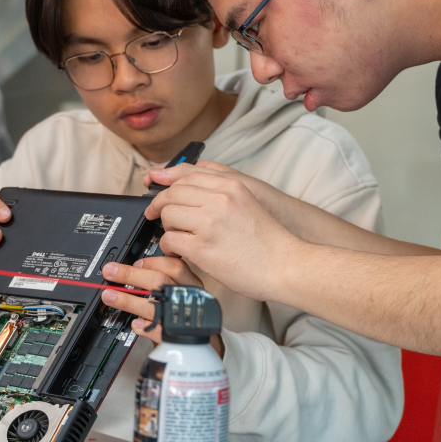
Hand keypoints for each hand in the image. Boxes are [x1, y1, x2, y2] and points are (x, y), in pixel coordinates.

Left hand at [99, 257, 223, 356]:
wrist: (208, 348)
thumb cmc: (191, 318)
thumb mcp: (184, 295)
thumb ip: (166, 283)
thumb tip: (135, 271)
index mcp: (191, 286)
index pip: (174, 265)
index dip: (152, 262)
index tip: (134, 263)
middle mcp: (188, 300)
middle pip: (159, 281)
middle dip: (130, 275)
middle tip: (111, 273)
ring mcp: (182, 319)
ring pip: (154, 306)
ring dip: (128, 300)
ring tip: (110, 297)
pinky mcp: (178, 339)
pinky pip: (157, 331)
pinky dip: (143, 327)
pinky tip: (134, 324)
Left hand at [144, 168, 303, 301]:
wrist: (285, 265)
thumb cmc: (268, 239)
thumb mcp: (248, 201)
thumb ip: (221, 189)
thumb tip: (190, 183)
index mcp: (230, 186)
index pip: (186, 176)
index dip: (166, 184)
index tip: (156, 191)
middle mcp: (219, 200)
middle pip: (172, 193)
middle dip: (159, 205)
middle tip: (155, 216)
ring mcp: (210, 223)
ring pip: (167, 214)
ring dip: (167, 227)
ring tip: (178, 237)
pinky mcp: (203, 248)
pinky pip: (169, 239)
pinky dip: (169, 247)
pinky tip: (179, 252)